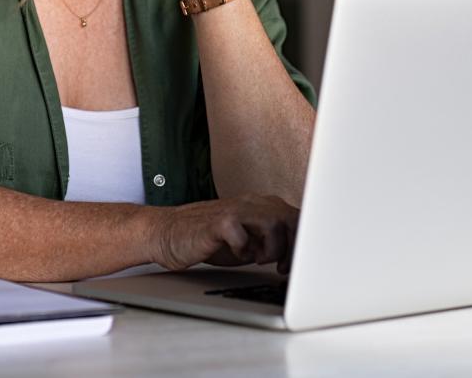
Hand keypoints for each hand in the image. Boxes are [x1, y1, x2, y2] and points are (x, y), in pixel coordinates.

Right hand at [144, 195, 298, 273]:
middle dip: (292, 247)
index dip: (303, 243)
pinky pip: (242, 234)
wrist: (169, 234)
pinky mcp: (218, 222)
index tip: (295, 265)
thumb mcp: (249, 241)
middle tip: (281, 267)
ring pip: (274, 222)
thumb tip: (300, 258)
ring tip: (258, 259)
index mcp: (262, 206)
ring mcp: (235, 210)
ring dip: (272, 248)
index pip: (297, 218)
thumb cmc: (210, 240)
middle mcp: (252, 203)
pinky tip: (237, 254)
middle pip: (291, 218)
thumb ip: (273, 242)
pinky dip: (244, 249)